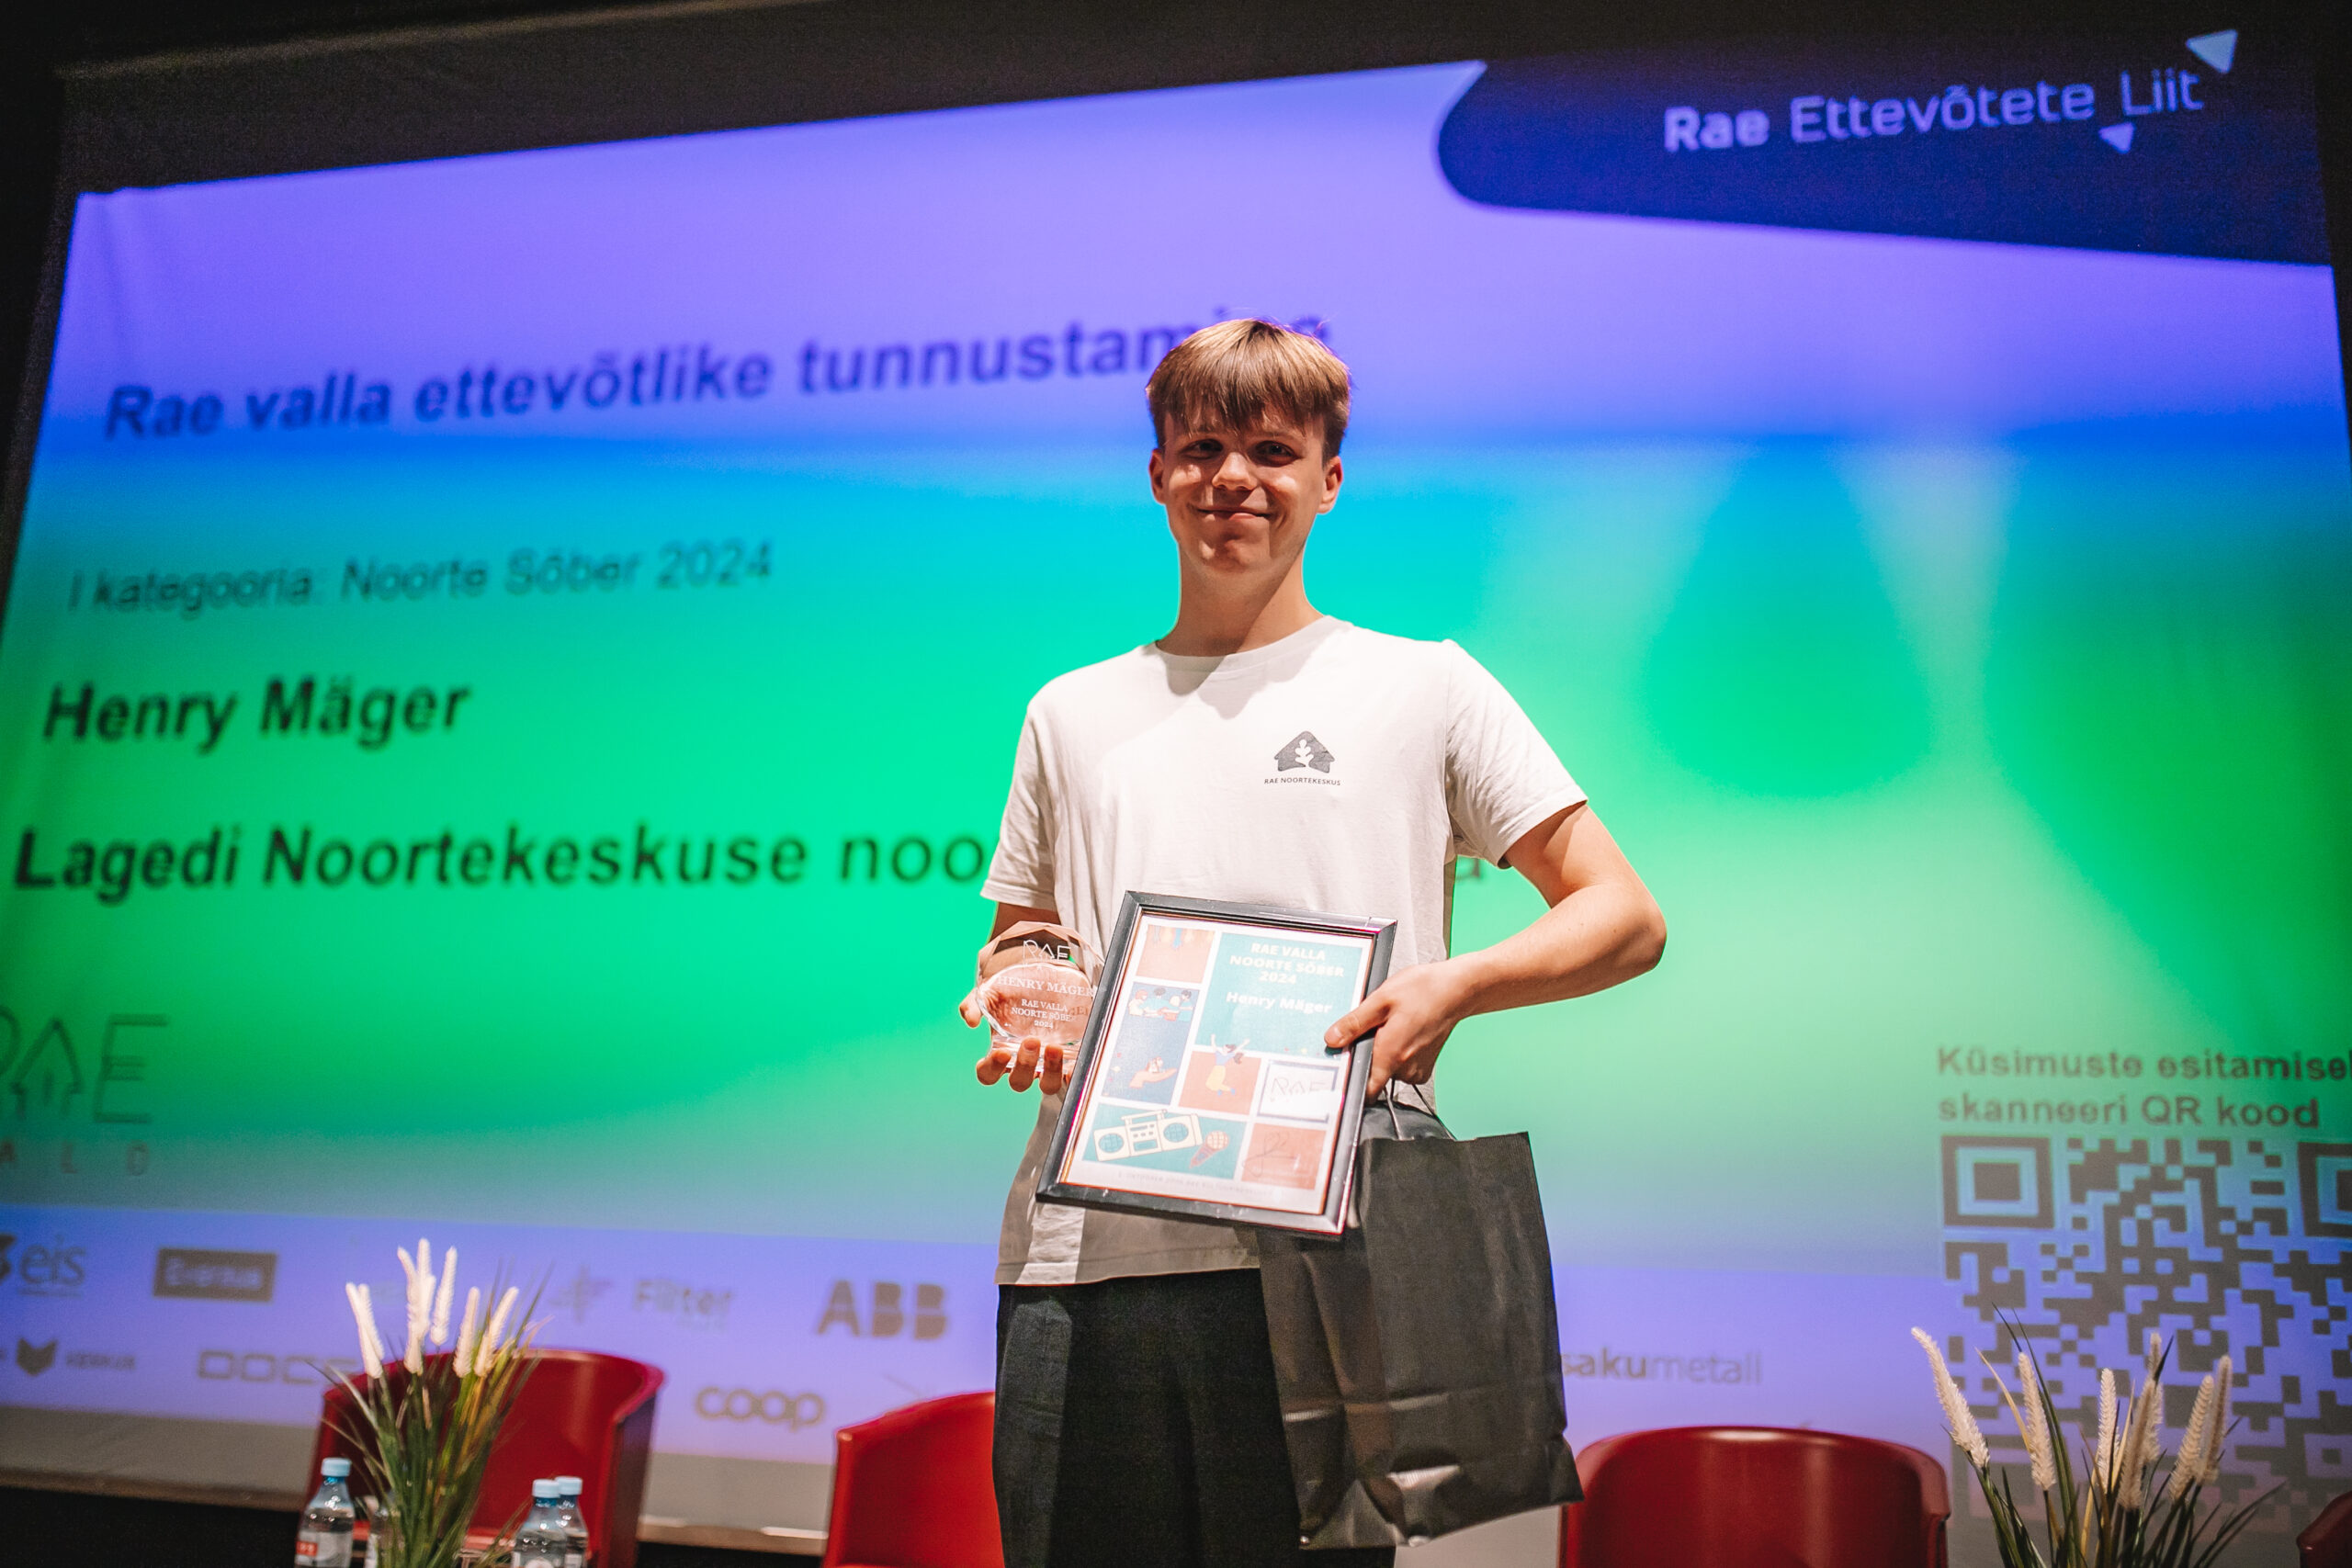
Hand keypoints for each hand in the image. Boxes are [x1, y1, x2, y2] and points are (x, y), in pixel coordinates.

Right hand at [962, 983, 1070, 1093]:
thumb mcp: (988, 992)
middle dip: (1025, 1065)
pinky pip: (1072, 1076)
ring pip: (1047, 1085)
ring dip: (1051, 1071)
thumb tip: (971, 1022)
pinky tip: (1075, 1064)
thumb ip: (973, 1005)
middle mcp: (1023, 1062)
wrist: (1039, 973)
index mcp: (999, 1052)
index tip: (1001, 1052)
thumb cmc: (1009, 988)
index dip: (992, 1069)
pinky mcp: (1069, 1056)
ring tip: (1054, 1047)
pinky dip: (1074, 1075)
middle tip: (1031, 1040)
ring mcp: (1047, 1062)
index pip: (988, 1074)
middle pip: (1019, 1082)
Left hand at [1323, 960, 1470, 1098]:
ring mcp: (1417, 1070)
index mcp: (1391, 1055)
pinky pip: (1402, 1067)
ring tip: (1392, 1025)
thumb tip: (1332, 1039)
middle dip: (1368, 1054)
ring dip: (1384, 1051)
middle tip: (1373, 1029)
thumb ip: (1354, 1023)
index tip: (1346, 1068)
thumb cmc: (1423, 990)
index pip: (1365, 1090)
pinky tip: (1403, 1031)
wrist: (1456, 990)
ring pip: (1387, 1069)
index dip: (1352, 1082)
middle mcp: (1405, 1068)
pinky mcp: (1425, 1067)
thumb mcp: (1380, 1000)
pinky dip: (1398, 1053)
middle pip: (1373, 1075)